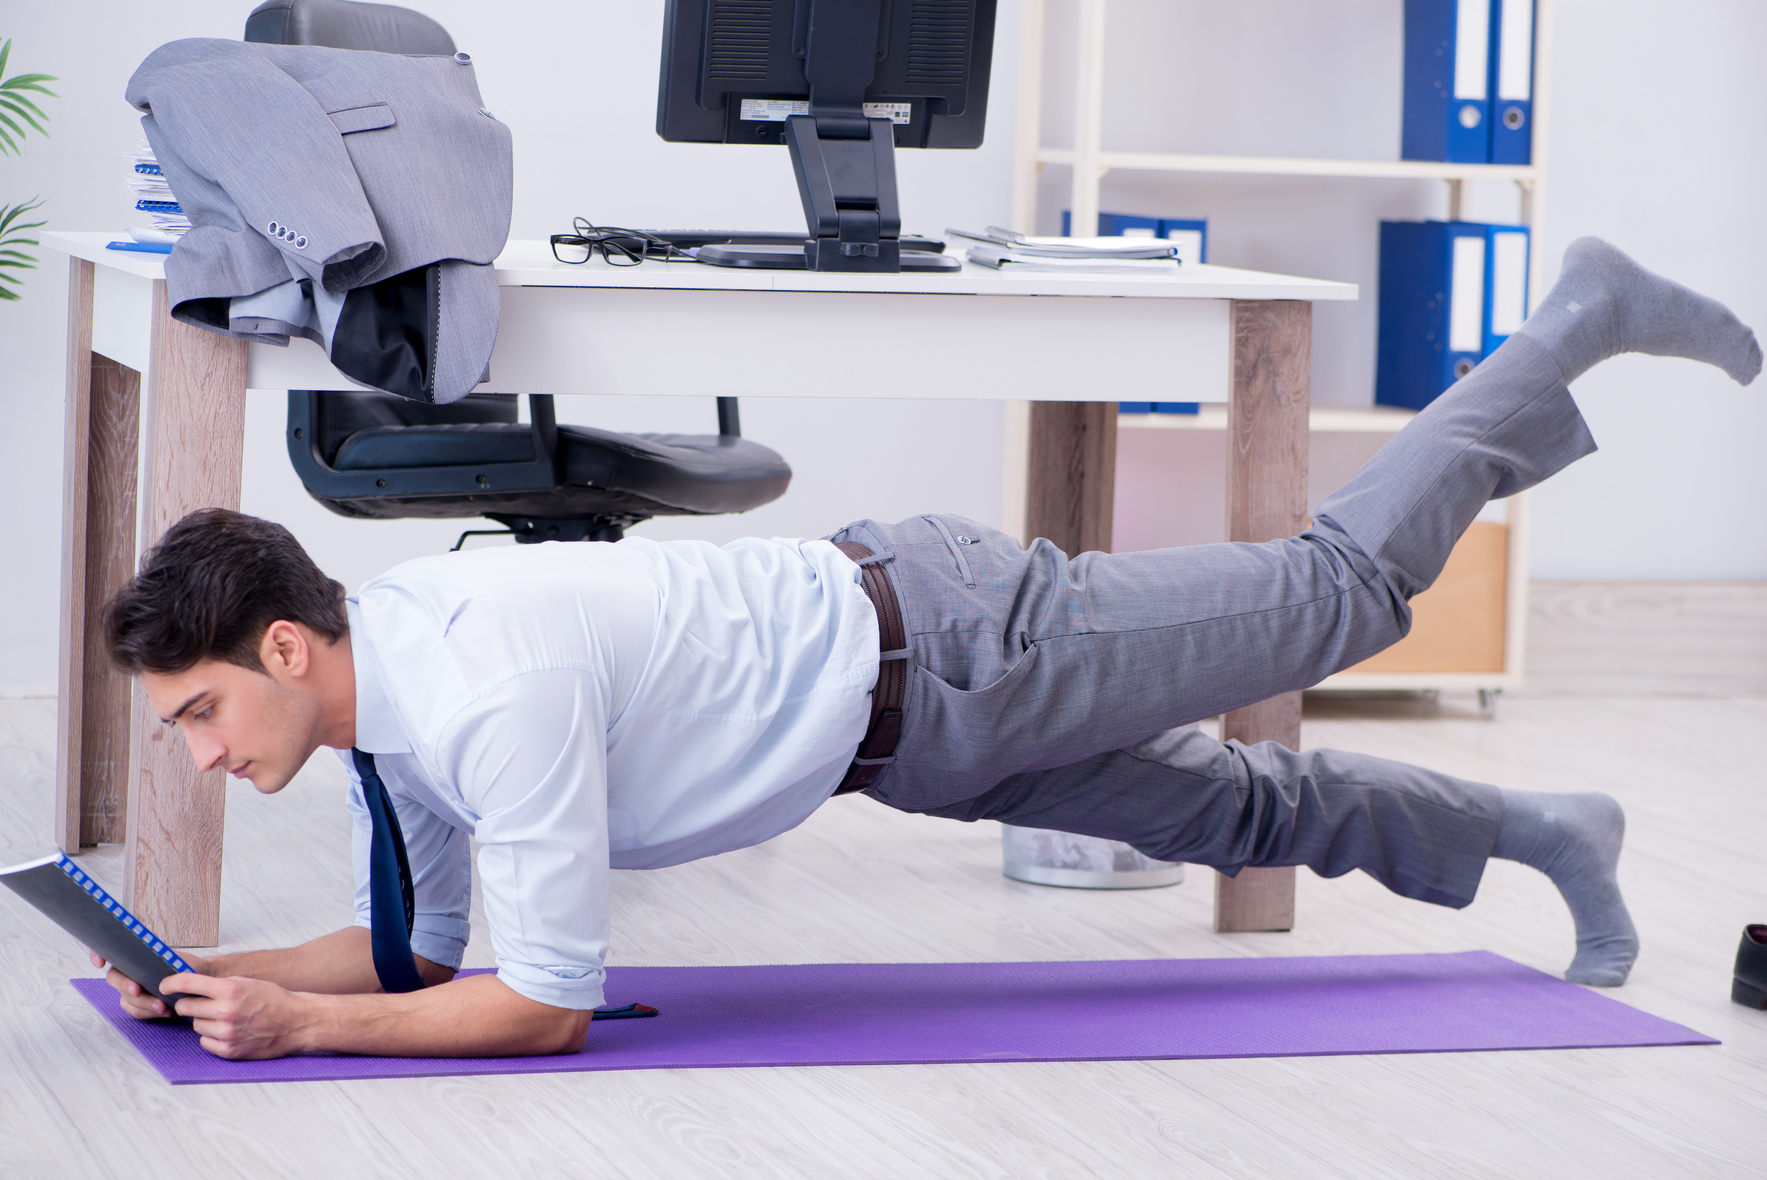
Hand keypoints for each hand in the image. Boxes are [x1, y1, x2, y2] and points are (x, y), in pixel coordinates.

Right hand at [90, 950, 210, 1020]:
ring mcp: (131, 990)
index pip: (110, 951)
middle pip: (114, 978)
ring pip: (126, 998)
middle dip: (124, 984)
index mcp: (136, 955)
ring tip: (163, 1006)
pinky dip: (150, 1013)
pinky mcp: (139, 1006)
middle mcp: (129, 972)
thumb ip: (171, 964)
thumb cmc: (189, 967)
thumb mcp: (184, 961)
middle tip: (137, 989)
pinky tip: (166, 1012)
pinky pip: (136, 1011)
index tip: (99, 963)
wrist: (202, 982)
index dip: (97, 954)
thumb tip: (162, 975)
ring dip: (143, 1003)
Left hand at [159, 973, 312, 1059]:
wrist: (297, 1022)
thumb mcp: (247, 983)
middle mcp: (225, 1011)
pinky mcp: (228, 1050)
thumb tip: (188, 987)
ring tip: (224, 1018)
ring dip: (204, 1021)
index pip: (187, 983)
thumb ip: (219, 985)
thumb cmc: (273, 999)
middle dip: (189, 1004)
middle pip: (185, 1007)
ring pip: (195, 1025)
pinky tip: (229, 1031)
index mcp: (230, 989)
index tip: (164, 985)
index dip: (171, 983)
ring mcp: (226, 1033)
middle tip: (199, 1003)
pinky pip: (205, 1042)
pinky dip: (212, 1037)